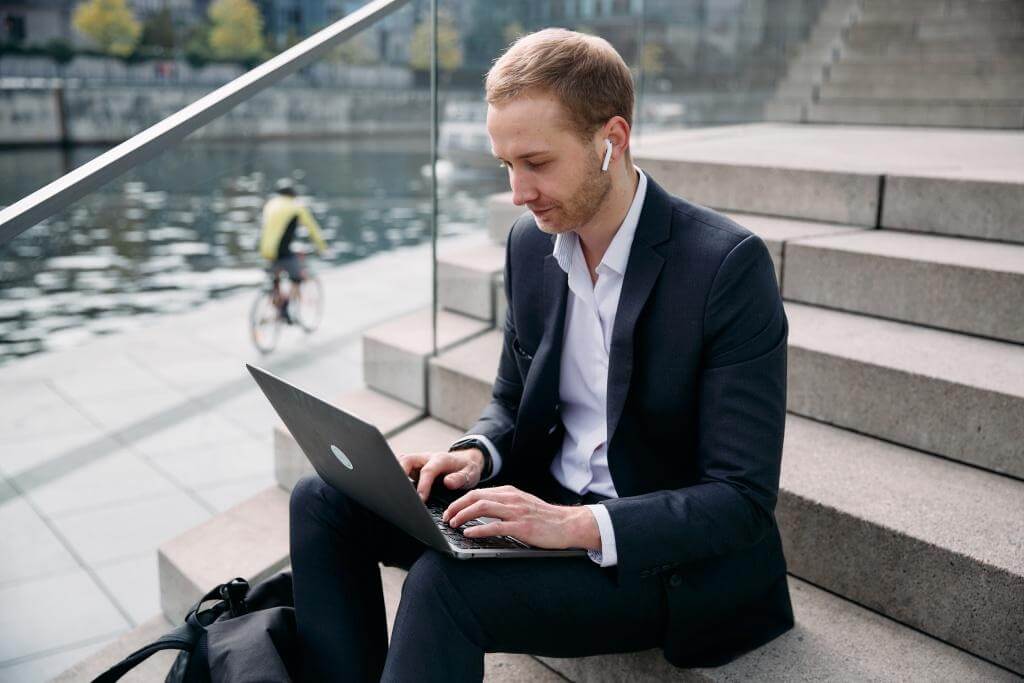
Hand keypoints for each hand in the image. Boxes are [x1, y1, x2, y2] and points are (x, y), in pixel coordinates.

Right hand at [398, 448, 484, 501]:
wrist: (465, 461)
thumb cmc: (466, 469)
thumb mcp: (470, 474)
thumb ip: (460, 478)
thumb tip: (448, 482)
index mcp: (441, 459)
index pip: (428, 470)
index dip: (423, 485)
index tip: (420, 499)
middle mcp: (427, 457)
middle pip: (408, 460)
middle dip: (401, 474)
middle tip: (401, 493)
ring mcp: (419, 461)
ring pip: (401, 461)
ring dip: (396, 473)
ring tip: (395, 490)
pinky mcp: (415, 466)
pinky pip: (402, 466)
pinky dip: (397, 474)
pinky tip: (395, 486)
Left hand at [442, 485, 600, 550]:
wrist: (568, 524)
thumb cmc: (544, 518)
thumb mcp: (522, 504)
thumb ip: (504, 504)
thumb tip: (481, 509)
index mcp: (510, 493)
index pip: (478, 492)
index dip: (460, 501)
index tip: (450, 510)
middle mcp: (511, 499)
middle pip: (476, 497)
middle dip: (457, 507)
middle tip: (446, 517)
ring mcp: (516, 512)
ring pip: (482, 508)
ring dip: (463, 515)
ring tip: (453, 524)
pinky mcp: (522, 527)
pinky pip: (495, 526)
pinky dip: (479, 529)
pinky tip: (469, 533)